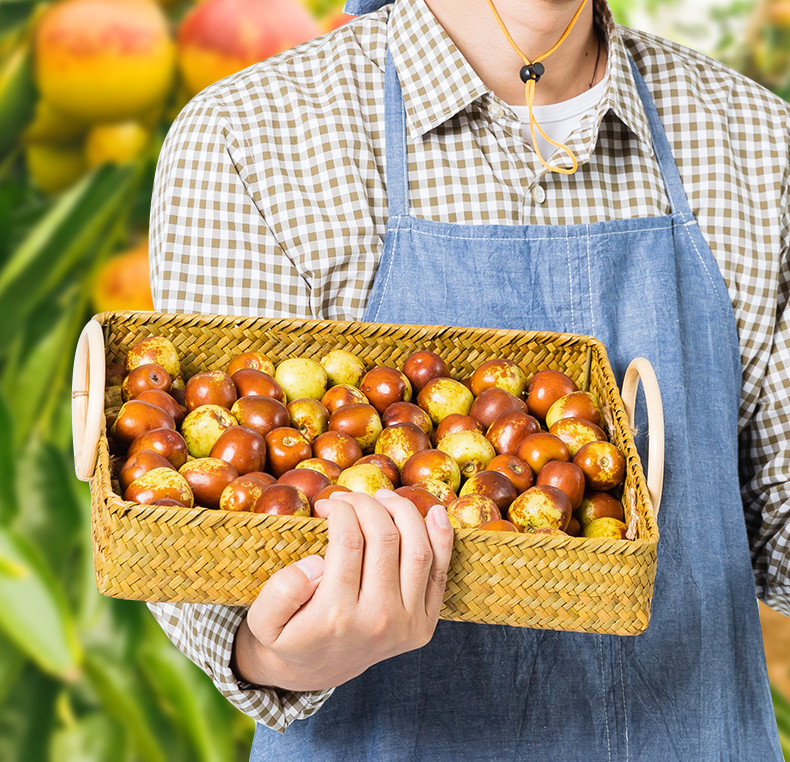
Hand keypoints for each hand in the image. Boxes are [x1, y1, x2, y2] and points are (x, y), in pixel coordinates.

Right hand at [231, 489, 453, 691]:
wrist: (317, 672)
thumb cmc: (290, 635)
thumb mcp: (262, 620)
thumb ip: (281, 590)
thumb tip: (317, 563)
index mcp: (337, 616)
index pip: (348, 540)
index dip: (339, 510)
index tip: (327, 504)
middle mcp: (378, 620)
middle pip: (385, 538)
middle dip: (367, 504)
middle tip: (350, 497)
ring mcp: (407, 623)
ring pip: (418, 550)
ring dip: (403, 512)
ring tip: (382, 497)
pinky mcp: (425, 623)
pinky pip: (440, 572)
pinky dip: (442, 538)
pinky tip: (434, 512)